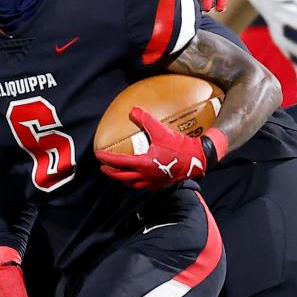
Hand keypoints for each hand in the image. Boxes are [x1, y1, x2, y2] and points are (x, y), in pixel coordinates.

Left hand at [96, 107, 225, 189]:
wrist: (197, 160)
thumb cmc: (179, 146)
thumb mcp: (160, 131)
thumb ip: (145, 120)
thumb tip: (132, 110)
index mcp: (143, 164)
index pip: (119, 162)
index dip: (107, 158)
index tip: (99, 155)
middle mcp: (146, 176)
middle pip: (122, 176)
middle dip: (110, 171)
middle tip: (103, 166)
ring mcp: (153, 182)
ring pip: (131, 183)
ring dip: (121, 178)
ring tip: (116, 172)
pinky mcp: (159, 184)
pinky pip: (142, 186)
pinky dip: (133, 182)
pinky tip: (135, 177)